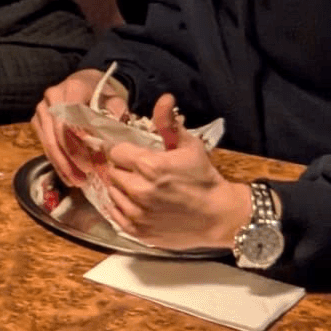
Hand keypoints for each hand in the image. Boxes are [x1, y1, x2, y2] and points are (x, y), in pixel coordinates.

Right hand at [33, 67, 127, 186]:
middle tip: (82, 179)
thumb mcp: (115, 101)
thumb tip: (111, 139)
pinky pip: (44, 144)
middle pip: (55, 134)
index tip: (90, 164)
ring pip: (47, 142)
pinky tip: (67, 175)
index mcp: (72, 89)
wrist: (87, 83)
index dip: (76, 145)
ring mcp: (42, 109)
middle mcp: (52, 97)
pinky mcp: (38, 120)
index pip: (68, 121)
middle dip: (68, 160)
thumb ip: (116, 116)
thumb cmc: (102, 94)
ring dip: (61, 164)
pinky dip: (56, 161)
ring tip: (76, 182)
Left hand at [100, 96, 251, 249]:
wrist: (218, 216)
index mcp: (149, 166)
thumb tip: (164, 99)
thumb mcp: (189, 146)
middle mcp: (138, 190)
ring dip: (121, 188)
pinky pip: (115, 214)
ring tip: (139, 187)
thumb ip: (169, 123)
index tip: (134, 154)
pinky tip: (137, 203)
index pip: (116, 152)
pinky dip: (122, 207)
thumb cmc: (204, 179)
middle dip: (123, 168)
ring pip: (112, 192)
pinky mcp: (137, 231)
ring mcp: (136, 214)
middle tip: (139, 171)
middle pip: (112, 172)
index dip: (124, 151)